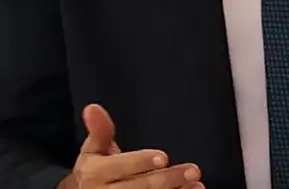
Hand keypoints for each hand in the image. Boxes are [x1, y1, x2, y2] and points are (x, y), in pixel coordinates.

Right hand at [59, 104, 202, 187]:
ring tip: (196, 184)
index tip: (163, 157)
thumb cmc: (95, 172)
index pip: (120, 167)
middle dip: (167, 179)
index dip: (141, 162)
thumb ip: (99, 130)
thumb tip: (92, 107)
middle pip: (140, 187)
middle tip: (193, 170)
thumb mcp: (92, 151)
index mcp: (95, 173)